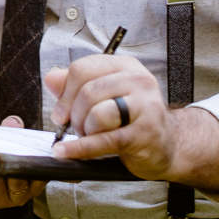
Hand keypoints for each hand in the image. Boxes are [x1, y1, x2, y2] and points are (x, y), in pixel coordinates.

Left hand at [43, 55, 218, 184]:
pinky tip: (65, 152)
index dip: (65, 93)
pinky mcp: (144, 133)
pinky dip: (80, 149)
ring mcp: (145, 106)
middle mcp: (139, 81)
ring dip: (85, 130)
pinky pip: (104, 140)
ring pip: (98, 113)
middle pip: (88, 91)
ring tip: (90, 136)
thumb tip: (51, 78)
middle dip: (75, 115)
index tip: (60, 113)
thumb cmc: (133, 119)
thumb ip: (76, 85)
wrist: (167, 144)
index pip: (83, 69)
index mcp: (126, 66)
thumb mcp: (105, 96)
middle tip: (78, 128)